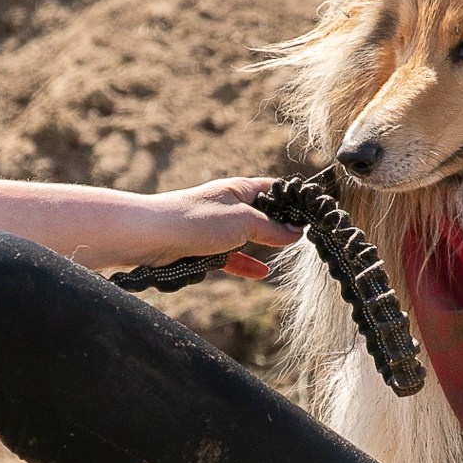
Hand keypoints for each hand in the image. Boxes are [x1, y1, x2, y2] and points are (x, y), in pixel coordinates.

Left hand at [114, 178, 305, 273]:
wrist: (149, 236)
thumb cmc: (196, 220)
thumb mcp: (244, 222)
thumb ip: (271, 228)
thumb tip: (296, 232)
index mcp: (239, 189)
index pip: (273, 189)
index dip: (293, 199)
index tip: (312, 213)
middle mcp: (227, 204)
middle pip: (260, 214)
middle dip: (279, 226)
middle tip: (303, 238)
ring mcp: (214, 226)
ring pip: (245, 237)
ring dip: (260, 246)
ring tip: (283, 254)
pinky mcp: (201, 246)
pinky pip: (229, 256)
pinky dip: (243, 263)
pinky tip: (261, 274)